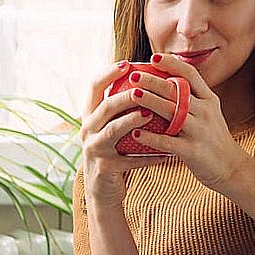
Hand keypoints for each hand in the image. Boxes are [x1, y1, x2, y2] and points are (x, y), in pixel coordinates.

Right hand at [79, 60, 168, 207]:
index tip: (128, 63)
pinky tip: (166, 153)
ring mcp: (95, 150)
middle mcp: (88, 130)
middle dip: (124, 95)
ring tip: (150, 114)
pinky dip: (149, 156)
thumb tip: (148, 78)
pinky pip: (130, 160)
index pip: (94, 87)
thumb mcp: (112, 128)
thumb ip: (122, 107)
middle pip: (105, 107)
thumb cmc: (114, 152)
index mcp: (90, 116)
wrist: (103, 190)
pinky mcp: (105, 168)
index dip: (109, 73)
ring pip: (113, 131)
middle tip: (143, 87)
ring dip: (132, 120)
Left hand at [127, 53, 248, 190]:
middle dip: (153, 80)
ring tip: (132, 95)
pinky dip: (151, 138)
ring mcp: (200, 131)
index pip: (191, 75)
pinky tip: (136, 134)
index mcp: (209, 100)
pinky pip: (168, 142)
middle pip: (177, 90)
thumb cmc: (214, 140)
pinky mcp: (193, 151)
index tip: (153, 58)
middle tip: (133, 75)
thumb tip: (168, 82)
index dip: (172, 64)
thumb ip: (193, 99)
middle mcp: (205, 112)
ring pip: (172, 112)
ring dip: (150, 101)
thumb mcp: (210, 113)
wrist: (232, 168)